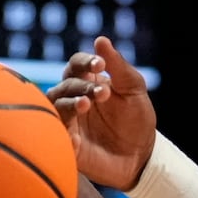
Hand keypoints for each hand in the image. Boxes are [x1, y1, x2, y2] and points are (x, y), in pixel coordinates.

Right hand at [48, 36, 157, 190]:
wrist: (142, 158)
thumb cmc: (137, 121)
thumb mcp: (134, 91)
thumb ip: (119, 66)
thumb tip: (100, 39)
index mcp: (88, 82)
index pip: (76, 64)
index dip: (84, 61)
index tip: (100, 64)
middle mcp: (74, 98)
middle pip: (66, 83)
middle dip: (83, 85)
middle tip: (103, 93)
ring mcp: (68, 120)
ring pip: (56, 104)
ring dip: (70, 100)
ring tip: (87, 103)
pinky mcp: (66, 142)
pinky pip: (55, 131)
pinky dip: (63, 126)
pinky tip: (77, 128)